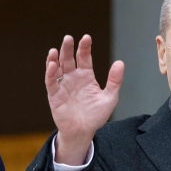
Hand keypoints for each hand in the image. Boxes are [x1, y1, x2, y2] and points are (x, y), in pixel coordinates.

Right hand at [45, 35, 123, 165]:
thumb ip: (114, 81)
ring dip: (56, 58)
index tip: (86, 38)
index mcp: (86, 76)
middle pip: (69, 59)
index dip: (85, 47)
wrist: (83, 132)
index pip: (84, 57)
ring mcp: (63, 85)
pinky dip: (50, 73)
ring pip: (57, 67)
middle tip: (68, 38)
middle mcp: (73, 77)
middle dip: (68, 48)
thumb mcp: (109, 98)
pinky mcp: (54, 95)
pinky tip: (52, 64)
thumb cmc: (96, 116)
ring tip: (56, 49)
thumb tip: (120, 62)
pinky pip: (51, 82)